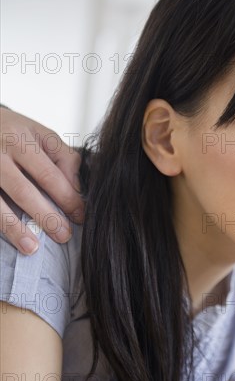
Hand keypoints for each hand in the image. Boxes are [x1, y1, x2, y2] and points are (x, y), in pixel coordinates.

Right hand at [1, 107, 83, 253]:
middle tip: (63, 236)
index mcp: (19, 140)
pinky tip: (7, 240)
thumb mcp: (42, 135)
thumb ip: (64, 159)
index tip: (80, 216)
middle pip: (22, 191)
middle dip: (45, 217)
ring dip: (14, 229)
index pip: (48, 175)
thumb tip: (77, 190)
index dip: (67, 198)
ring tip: (32, 248)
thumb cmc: (15, 132)